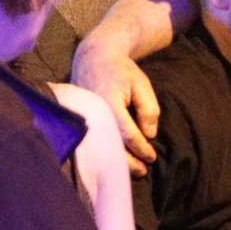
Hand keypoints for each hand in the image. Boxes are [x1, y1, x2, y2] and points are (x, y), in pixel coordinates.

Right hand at [73, 39, 159, 174]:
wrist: (93, 58)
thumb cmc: (120, 72)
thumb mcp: (141, 84)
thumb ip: (148, 109)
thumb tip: (149, 134)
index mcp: (109, 102)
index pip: (127, 133)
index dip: (140, 148)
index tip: (151, 156)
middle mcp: (93, 113)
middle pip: (110, 145)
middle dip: (128, 162)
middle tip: (143, 171)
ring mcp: (83, 117)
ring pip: (100, 147)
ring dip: (116, 161)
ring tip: (133, 170)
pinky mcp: (78, 121)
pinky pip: (92, 141)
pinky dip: (105, 153)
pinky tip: (116, 160)